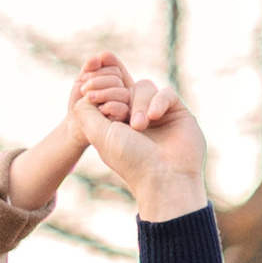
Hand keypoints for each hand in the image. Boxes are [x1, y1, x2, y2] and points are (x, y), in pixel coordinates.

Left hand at [71, 53, 132, 138]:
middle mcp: (124, 90)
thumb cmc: (78, 104)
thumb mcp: (82, 82)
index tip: (83, 78)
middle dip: (97, 81)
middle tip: (84, 90)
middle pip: (116, 77)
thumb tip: (98, 57)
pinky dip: (109, 106)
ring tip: (88, 98)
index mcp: (116, 79)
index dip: (97, 69)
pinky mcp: (125, 120)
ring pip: (120, 91)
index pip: (112, 66)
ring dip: (102, 93)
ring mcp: (126, 105)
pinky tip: (99, 109)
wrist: (74, 127)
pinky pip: (122, 108)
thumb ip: (90, 68)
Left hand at [76, 72, 207, 221]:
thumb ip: (86, 113)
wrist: (165, 176)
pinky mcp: (177, 110)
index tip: (89, 91)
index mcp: (114, 123)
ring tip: (140, 126)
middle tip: (120, 116)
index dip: (100, 88)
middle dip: (118, 96)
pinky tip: (154, 117)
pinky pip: (166, 92)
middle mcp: (135, 116)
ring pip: (144, 86)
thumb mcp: (99, 135)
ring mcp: (157, 112)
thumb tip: (84, 95)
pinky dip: (158, 101)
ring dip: (139, 103)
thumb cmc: (130, 159)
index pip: (106, 92)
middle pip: (124, 86)